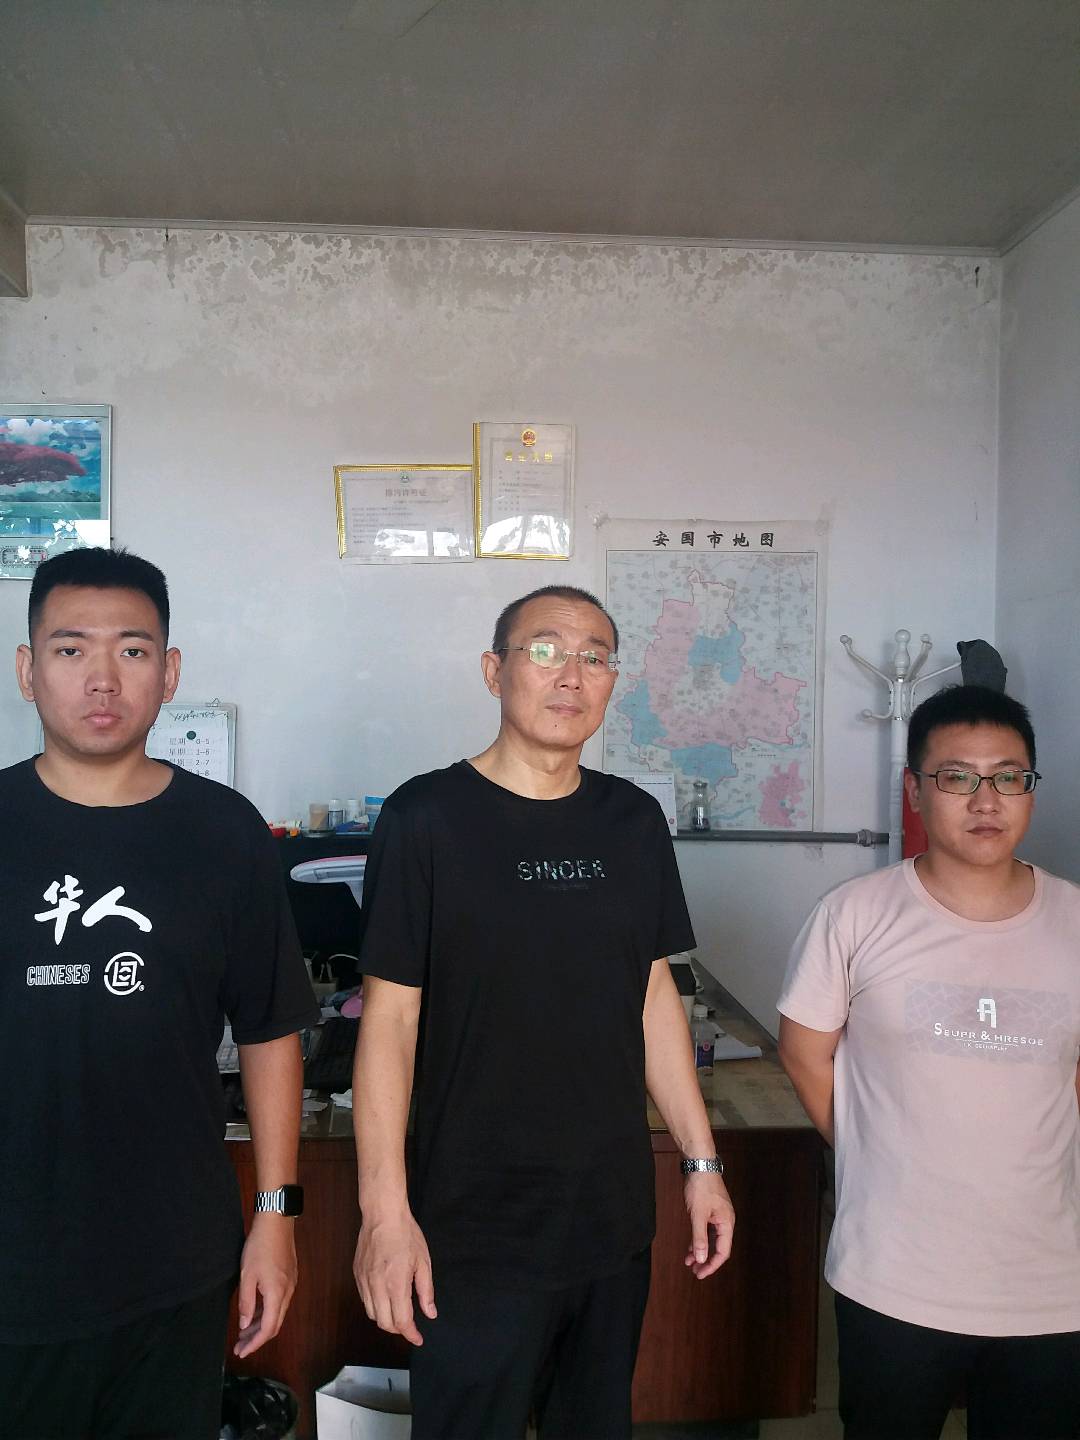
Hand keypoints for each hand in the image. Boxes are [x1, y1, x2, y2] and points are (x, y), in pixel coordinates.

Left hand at [234, 1216, 297, 1356]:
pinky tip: (255, 1313)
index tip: (241, 1352)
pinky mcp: (289, 1276)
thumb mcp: (247, 1275)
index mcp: (277, 1294)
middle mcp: (288, 1292)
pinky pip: (279, 1302)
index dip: (255, 1344)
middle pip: (275, 1324)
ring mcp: (290, 1284)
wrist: (276, 1222)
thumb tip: (245, 1325)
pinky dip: (267, 1312)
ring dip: (262, 1325)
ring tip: (244, 1332)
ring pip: (277, 1313)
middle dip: (257, 1338)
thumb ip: (246, 1303)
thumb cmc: (259, 1247)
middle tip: (239, 1346)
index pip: (268, 1329)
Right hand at [353, 1208, 436, 1346]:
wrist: (382, 1215)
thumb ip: (426, 1291)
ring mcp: (364, 1281)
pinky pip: (364, 1300)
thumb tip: (430, 1313)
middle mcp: (376, 1287)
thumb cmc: (406, 1235)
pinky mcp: (356, 1275)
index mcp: (396, 1284)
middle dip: (398, 1329)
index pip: (401, 1321)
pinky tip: (385, 1299)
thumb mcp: (423, 1261)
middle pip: (384, 1323)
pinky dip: (375, 1306)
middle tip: (410, 1325)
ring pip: (371, 1314)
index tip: (418, 1339)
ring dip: (385, 1319)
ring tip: (398, 1313)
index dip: (411, 1334)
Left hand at [683, 1172, 734, 1278]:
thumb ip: (699, 1238)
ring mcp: (718, 1216)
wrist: (699, 1164)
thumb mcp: (698, 1215)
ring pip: (711, 1240)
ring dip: (701, 1251)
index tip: (700, 1274)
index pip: (722, 1252)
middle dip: (706, 1260)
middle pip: (718, 1247)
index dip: (712, 1265)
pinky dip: (699, 1239)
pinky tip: (690, 1247)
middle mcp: (725, 1221)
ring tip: (689, 1262)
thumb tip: (701, 1259)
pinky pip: (707, 1231)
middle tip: (694, 1271)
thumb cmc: (701, 1186)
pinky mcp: (710, 1211)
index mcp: (727, 1223)